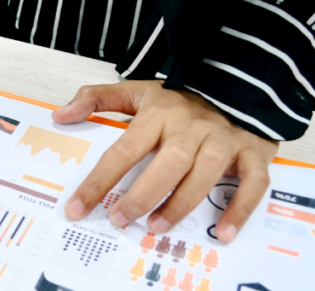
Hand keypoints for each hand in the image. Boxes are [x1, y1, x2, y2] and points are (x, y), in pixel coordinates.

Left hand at [54, 80, 277, 242]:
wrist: (239, 82)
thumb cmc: (181, 98)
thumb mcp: (137, 90)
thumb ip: (96, 98)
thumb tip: (61, 115)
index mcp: (160, 113)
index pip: (123, 150)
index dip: (99, 181)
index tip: (77, 207)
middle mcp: (192, 127)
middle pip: (168, 162)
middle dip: (143, 195)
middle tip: (120, 219)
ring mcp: (224, 139)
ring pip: (205, 173)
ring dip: (182, 203)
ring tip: (157, 226)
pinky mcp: (254, 152)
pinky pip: (252, 183)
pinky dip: (240, 209)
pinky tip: (223, 232)